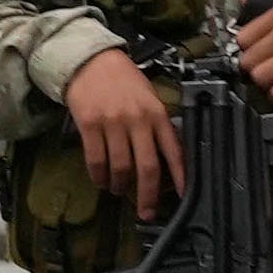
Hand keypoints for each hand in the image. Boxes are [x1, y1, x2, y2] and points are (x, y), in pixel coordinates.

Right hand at [62, 43, 179, 217]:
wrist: (90, 60)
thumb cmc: (122, 79)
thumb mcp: (148, 98)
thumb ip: (156, 125)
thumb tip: (165, 158)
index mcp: (157, 113)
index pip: (173, 151)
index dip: (179, 177)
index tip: (183, 196)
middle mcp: (138, 120)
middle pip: (147, 167)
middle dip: (147, 196)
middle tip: (146, 212)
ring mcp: (113, 122)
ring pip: (120, 167)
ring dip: (119, 185)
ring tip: (117, 189)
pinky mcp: (90, 124)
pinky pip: (96, 159)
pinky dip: (98, 176)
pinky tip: (100, 180)